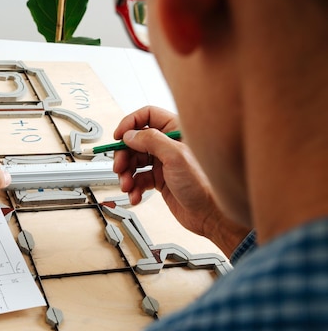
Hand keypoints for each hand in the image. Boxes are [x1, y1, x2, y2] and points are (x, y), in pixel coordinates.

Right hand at [113, 106, 247, 255]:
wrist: (212, 214)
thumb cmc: (205, 185)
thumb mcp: (176, 157)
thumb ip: (151, 140)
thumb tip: (130, 134)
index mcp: (176, 131)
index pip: (147, 116)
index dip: (130, 124)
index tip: (118, 137)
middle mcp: (168, 144)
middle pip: (135, 142)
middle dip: (124, 155)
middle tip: (119, 167)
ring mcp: (164, 162)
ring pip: (135, 162)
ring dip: (126, 174)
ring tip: (127, 186)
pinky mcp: (160, 179)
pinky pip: (139, 179)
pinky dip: (134, 188)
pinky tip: (136, 195)